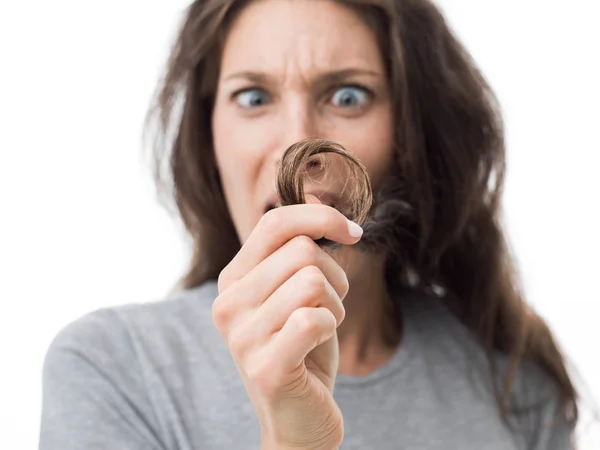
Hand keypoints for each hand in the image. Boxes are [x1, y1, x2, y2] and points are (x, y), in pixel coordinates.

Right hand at [212, 197, 361, 449]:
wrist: (298, 416)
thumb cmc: (304, 346)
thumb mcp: (296, 290)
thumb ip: (298, 250)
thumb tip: (323, 201)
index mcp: (234, 279)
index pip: (275, 223)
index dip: (321, 217)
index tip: (352, 231)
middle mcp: (228, 303)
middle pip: (303, 251)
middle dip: (334, 277)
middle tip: (328, 308)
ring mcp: (241, 337)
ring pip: (312, 282)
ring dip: (335, 307)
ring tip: (321, 329)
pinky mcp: (265, 368)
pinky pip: (313, 319)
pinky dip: (330, 328)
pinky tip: (316, 348)